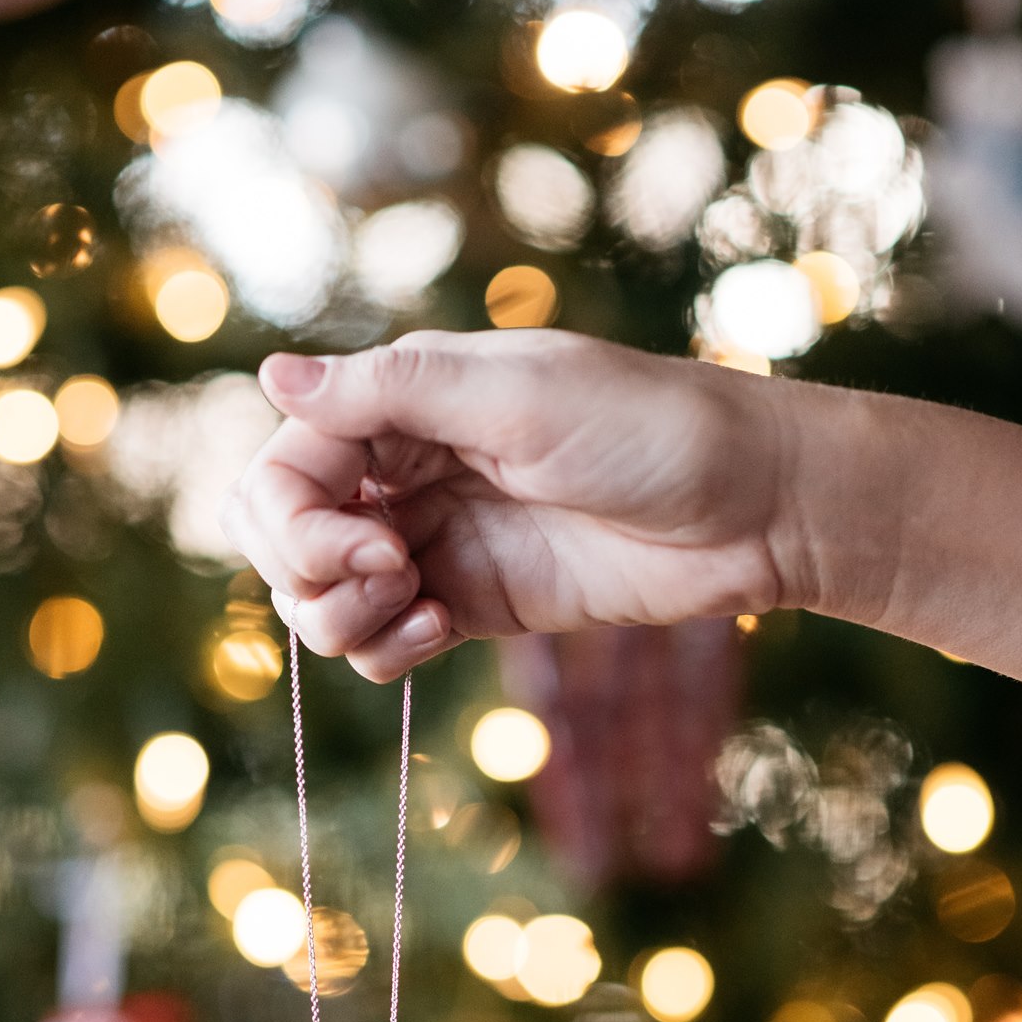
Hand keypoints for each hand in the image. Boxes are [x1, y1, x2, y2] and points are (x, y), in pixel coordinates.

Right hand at [221, 330, 788, 680]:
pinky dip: (386, 650)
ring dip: (345, 618)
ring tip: (425, 613)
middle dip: (309, 571)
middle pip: (283, 537)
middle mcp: (404, 470)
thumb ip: (390, 392)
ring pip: (320, 597)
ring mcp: (433, 541)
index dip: (295, 520)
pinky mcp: (468, 605)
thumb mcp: (519, 396)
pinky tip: (441, 632)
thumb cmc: (650, 429)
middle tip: (392, 575)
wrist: (752, 511)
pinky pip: (380, 640)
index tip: (374, 545)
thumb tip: (269, 372)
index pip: (283, 467)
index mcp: (404, 401)